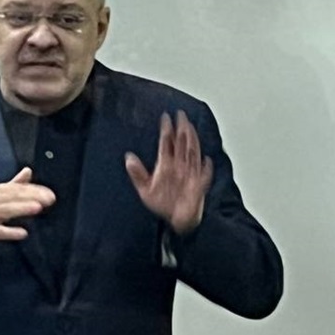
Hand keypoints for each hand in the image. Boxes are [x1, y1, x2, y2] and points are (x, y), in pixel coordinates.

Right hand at [0, 168, 55, 250]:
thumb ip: (15, 184)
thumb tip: (28, 170)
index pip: (17, 188)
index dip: (34, 190)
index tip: (50, 194)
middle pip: (12, 197)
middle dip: (31, 197)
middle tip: (49, 199)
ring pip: (4, 211)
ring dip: (21, 209)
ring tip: (38, 208)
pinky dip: (9, 232)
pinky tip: (23, 233)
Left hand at [125, 111, 213, 234]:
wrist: (176, 219)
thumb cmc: (163, 204)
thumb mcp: (145, 190)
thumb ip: (137, 174)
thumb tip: (128, 158)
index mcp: (166, 165)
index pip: (167, 143)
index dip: (166, 130)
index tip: (165, 117)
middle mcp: (179, 166)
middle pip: (181, 144)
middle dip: (181, 129)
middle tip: (180, 115)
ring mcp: (189, 174)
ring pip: (192, 153)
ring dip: (192, 141)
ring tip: (190, 128)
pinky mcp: (198, 186)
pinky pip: (203, 176)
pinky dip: (205, 169)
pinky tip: (206, 161)